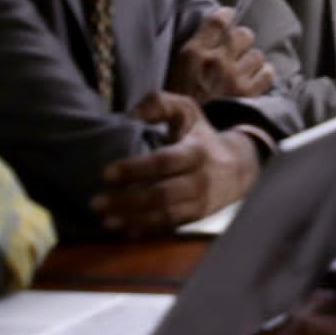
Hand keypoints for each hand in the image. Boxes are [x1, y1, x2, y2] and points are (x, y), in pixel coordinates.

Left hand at [93, 93, 260, 234]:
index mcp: (196, 151)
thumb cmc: (201, 136)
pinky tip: (125, 229)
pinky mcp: (195, 216)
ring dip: (132, 219)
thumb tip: (129, 116)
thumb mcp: (187, 111)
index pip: (163, 162)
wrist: (239, 166)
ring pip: (164, 215)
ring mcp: (200, 201)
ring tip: (105, 220)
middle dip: (126, 200)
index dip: (134, 169)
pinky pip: (169, 226)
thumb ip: (159, 104)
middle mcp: (200, 179)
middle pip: (161, 194)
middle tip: (96, 202)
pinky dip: (146, 230)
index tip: (106, 173)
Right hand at [167, 7, 273, 99]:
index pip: (219, 20)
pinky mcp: (249, 93)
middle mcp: (217, 60)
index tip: (228, 17)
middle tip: (234, 53)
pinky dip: (263, 75)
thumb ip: (194, 51)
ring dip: (251, 61)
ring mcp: (235, 76)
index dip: (227, 15)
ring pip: (257, 54)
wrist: (183, 139)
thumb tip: (210, 35)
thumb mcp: (174, 72)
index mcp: (193, 53)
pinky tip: (253, 81)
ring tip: (241, 71)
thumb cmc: (173, 105)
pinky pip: (267, 73)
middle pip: (244, 34)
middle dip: (241, 42)